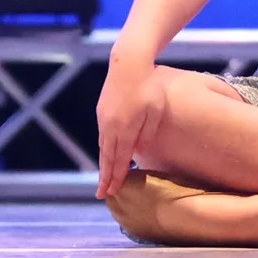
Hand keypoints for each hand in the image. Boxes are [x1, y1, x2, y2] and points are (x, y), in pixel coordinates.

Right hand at [95, 62, 172, 199]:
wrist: (128, 63)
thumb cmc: (149, 87)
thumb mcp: (155, 112)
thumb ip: (147, 134)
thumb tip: (137, 152)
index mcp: (125, 129)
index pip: (120, 160)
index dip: (116, 177)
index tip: (112, 192)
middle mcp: (110, 127)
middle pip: (107, 157)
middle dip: (105, 177)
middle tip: (102, 194)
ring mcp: (104, 118)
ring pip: (103, 147)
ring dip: (104, 163)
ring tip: (104, 178)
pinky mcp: (102, 110)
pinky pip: (102, 135)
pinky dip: (104, 148)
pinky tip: (107, 154)